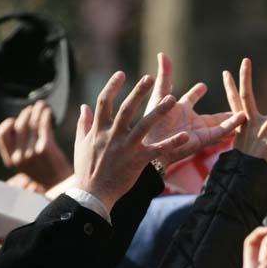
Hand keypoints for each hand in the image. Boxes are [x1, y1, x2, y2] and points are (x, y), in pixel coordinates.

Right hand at [0, 101, 72, 189]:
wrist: (61, 186)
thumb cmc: (46, 173)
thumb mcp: (27, 164)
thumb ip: (21, 148)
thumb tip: (20, 124)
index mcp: (11, 160)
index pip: (1, 135)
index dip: (7, 124)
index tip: (15, 120)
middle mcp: (19, 156)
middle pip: (19, 125)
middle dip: (26, 113)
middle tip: (34, 108)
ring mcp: (32, 151)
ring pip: (31, 123)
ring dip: (37, 111)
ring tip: (43, 106)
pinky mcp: (45, 148)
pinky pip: (43, 125)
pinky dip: (46, 115)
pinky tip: (49, 112)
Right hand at [72, 72, 189, 210]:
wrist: (92, 194)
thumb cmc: (86, 169)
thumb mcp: (81, 144)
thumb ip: (84, 123)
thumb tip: (84, 106)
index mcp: (99, 129)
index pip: (104, 101)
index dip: (112, 86)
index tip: (121, 73)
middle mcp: (112, 135)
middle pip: (127, 109)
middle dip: (138, 92)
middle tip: (151, 78)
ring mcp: (126, 148)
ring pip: (144, 125)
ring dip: (159, 111)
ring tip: (172, 99)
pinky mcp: (138, 161)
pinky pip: (158, 150)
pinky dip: (172, 143)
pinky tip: (186, 135)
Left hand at [144, 53, 245, 166]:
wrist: (152, 144)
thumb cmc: (152, 121)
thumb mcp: (161, 94)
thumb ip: (165, 75)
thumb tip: (162, 53)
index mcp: (179, 110)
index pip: (190, 98)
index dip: (196, 92)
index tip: (203, 86)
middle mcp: (190, 121)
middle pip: (211, 116)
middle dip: (222, 113)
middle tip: (234, 108)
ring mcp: (198, 130)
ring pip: (220, 124)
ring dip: (232, 119)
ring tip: (245, 113)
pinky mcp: (203, 139)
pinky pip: (220, 131)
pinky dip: (231, 124)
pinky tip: (243, 117)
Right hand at [222, 58, 266, 163]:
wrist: (243, 179)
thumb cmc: (242, 166)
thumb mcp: (240, 147)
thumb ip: (244, 136)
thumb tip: (241, 134)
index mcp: (242, 125)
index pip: (234, 102)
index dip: (229, 87)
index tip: (226, 72)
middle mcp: (252, 124)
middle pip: (246, 96)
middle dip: (245, 77)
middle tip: (245, 60)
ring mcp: (264, 131)